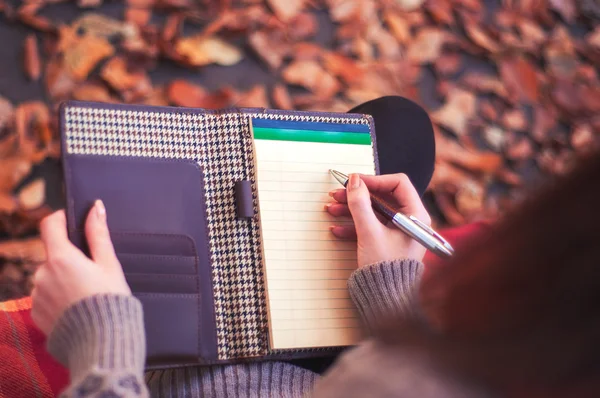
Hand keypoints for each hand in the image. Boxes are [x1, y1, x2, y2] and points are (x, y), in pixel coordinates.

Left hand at [32, 200, 130, 334]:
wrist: (102, 342)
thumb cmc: (110, 301)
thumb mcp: (109, 264)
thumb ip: (98, 234)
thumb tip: (95, 207)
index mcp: (61, 258)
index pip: (50, 225)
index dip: (60, 219)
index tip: (71, 221)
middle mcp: (42, 274)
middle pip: (53, 255)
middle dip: (69, 258)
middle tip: (92, 272)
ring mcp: (36, 294)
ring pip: (49, 276)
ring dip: (63, 279)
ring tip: (86, 294)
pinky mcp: (36, 312)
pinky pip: (45, 296)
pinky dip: (59, 298)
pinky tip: (77, 307)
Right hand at [326, 173, 430, 266]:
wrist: (386, 300)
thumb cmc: (386, 269)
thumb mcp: (369, 233)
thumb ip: (360, 204)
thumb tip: (354, 181)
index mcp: (416, 215)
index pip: (397, 183)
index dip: (374, 180)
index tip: (354, 181)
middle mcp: (410, 220)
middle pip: (382, 197)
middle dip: (357, 195)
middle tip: (337, 193)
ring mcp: (398, 231)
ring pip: (373, 211)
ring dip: (351, 209)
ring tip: (331, 209)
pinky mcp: (387, 241)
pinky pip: (370, 226)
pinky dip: (354, 225)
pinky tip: (337, 229)